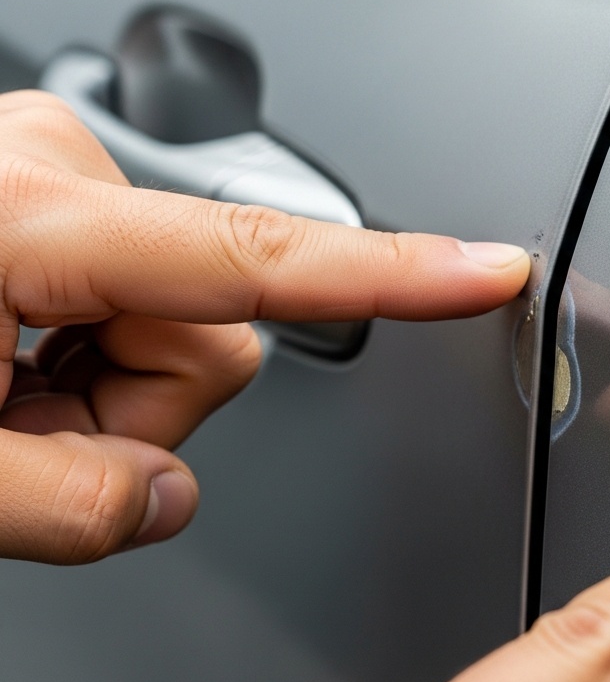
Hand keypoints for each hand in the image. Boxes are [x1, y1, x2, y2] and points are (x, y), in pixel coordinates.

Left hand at [0, 90, 529, 562]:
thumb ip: (72, 510)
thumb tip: (168, 499)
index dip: (393, 274)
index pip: (254, 256)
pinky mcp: (62, 195)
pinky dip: (94, 359)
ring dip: (111, 393)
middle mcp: (55, 172)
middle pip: (216, 334)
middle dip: (140, 410)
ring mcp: (59, 177)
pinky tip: (17, 365)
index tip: (490, 270)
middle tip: (35, 432)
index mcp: (19, 221)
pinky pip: (145, 297)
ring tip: (14, 403)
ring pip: (186, 327)